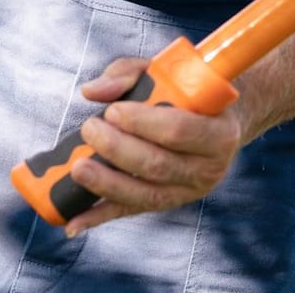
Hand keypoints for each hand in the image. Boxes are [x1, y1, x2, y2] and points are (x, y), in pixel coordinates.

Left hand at [63, 57, 249, 236]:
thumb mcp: (167, 73)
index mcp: (220, 132)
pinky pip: (131, 211)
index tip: (113, 110)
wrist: (218, 124)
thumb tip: (91, 91)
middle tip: (90, 129)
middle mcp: (208, 168)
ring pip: (144, 193)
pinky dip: (100, 217)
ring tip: (78, 167)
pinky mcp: (166, 203)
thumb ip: (128, 75)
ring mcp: (187, 191)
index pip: (179, 130)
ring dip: (106, 182)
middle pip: (158, 164)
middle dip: (118, 149)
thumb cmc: (187, 94)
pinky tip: (74, 221)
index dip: (143, 123)